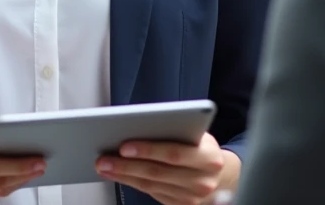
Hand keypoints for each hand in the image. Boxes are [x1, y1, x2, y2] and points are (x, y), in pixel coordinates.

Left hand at [96, 132, 239, 204]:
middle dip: (127, 166)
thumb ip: (175, 131)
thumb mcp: (197, 134)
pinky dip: (131, 183)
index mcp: (209, 156)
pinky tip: (117, 175)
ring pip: (151, 186)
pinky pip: (152, 194)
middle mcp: (202, 181)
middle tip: (103, 158)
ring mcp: (192, 198)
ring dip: (124, 176)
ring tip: (104, 165)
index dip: (148, 150)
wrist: (221, 176)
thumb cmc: (201, 148)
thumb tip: (136, 126)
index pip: (174, 153)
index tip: (124, 145)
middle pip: (157, 173)